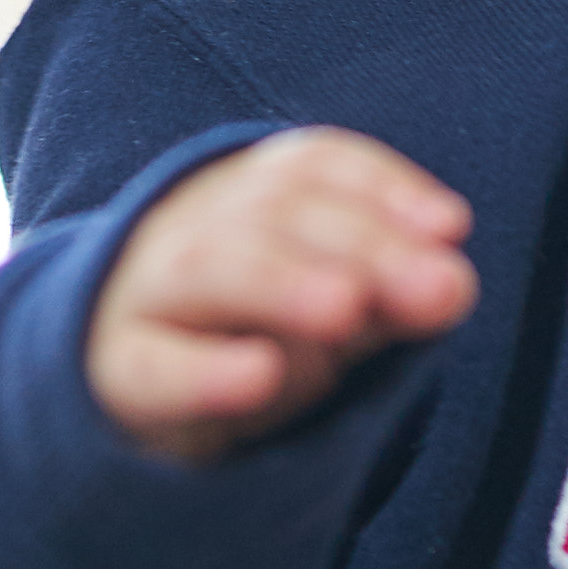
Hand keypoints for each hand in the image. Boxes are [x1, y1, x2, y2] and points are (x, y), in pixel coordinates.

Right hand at [85, 132, 477, 464]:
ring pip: (211, 268)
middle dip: (364, 246)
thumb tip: (454, 282)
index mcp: (240, 199)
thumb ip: (385, 296)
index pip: (311, 168)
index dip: (382, 187)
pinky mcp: (116, 375)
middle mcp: (189, 229)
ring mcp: (145, 297)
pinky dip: (209, 370)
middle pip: (272, 214)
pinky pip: (158, 367)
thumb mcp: (322, 314)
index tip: (451, 226)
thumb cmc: (239, 346)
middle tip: (440, 290)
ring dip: (286, 283)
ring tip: (348, 311)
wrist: (112, 400)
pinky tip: (261, 376)